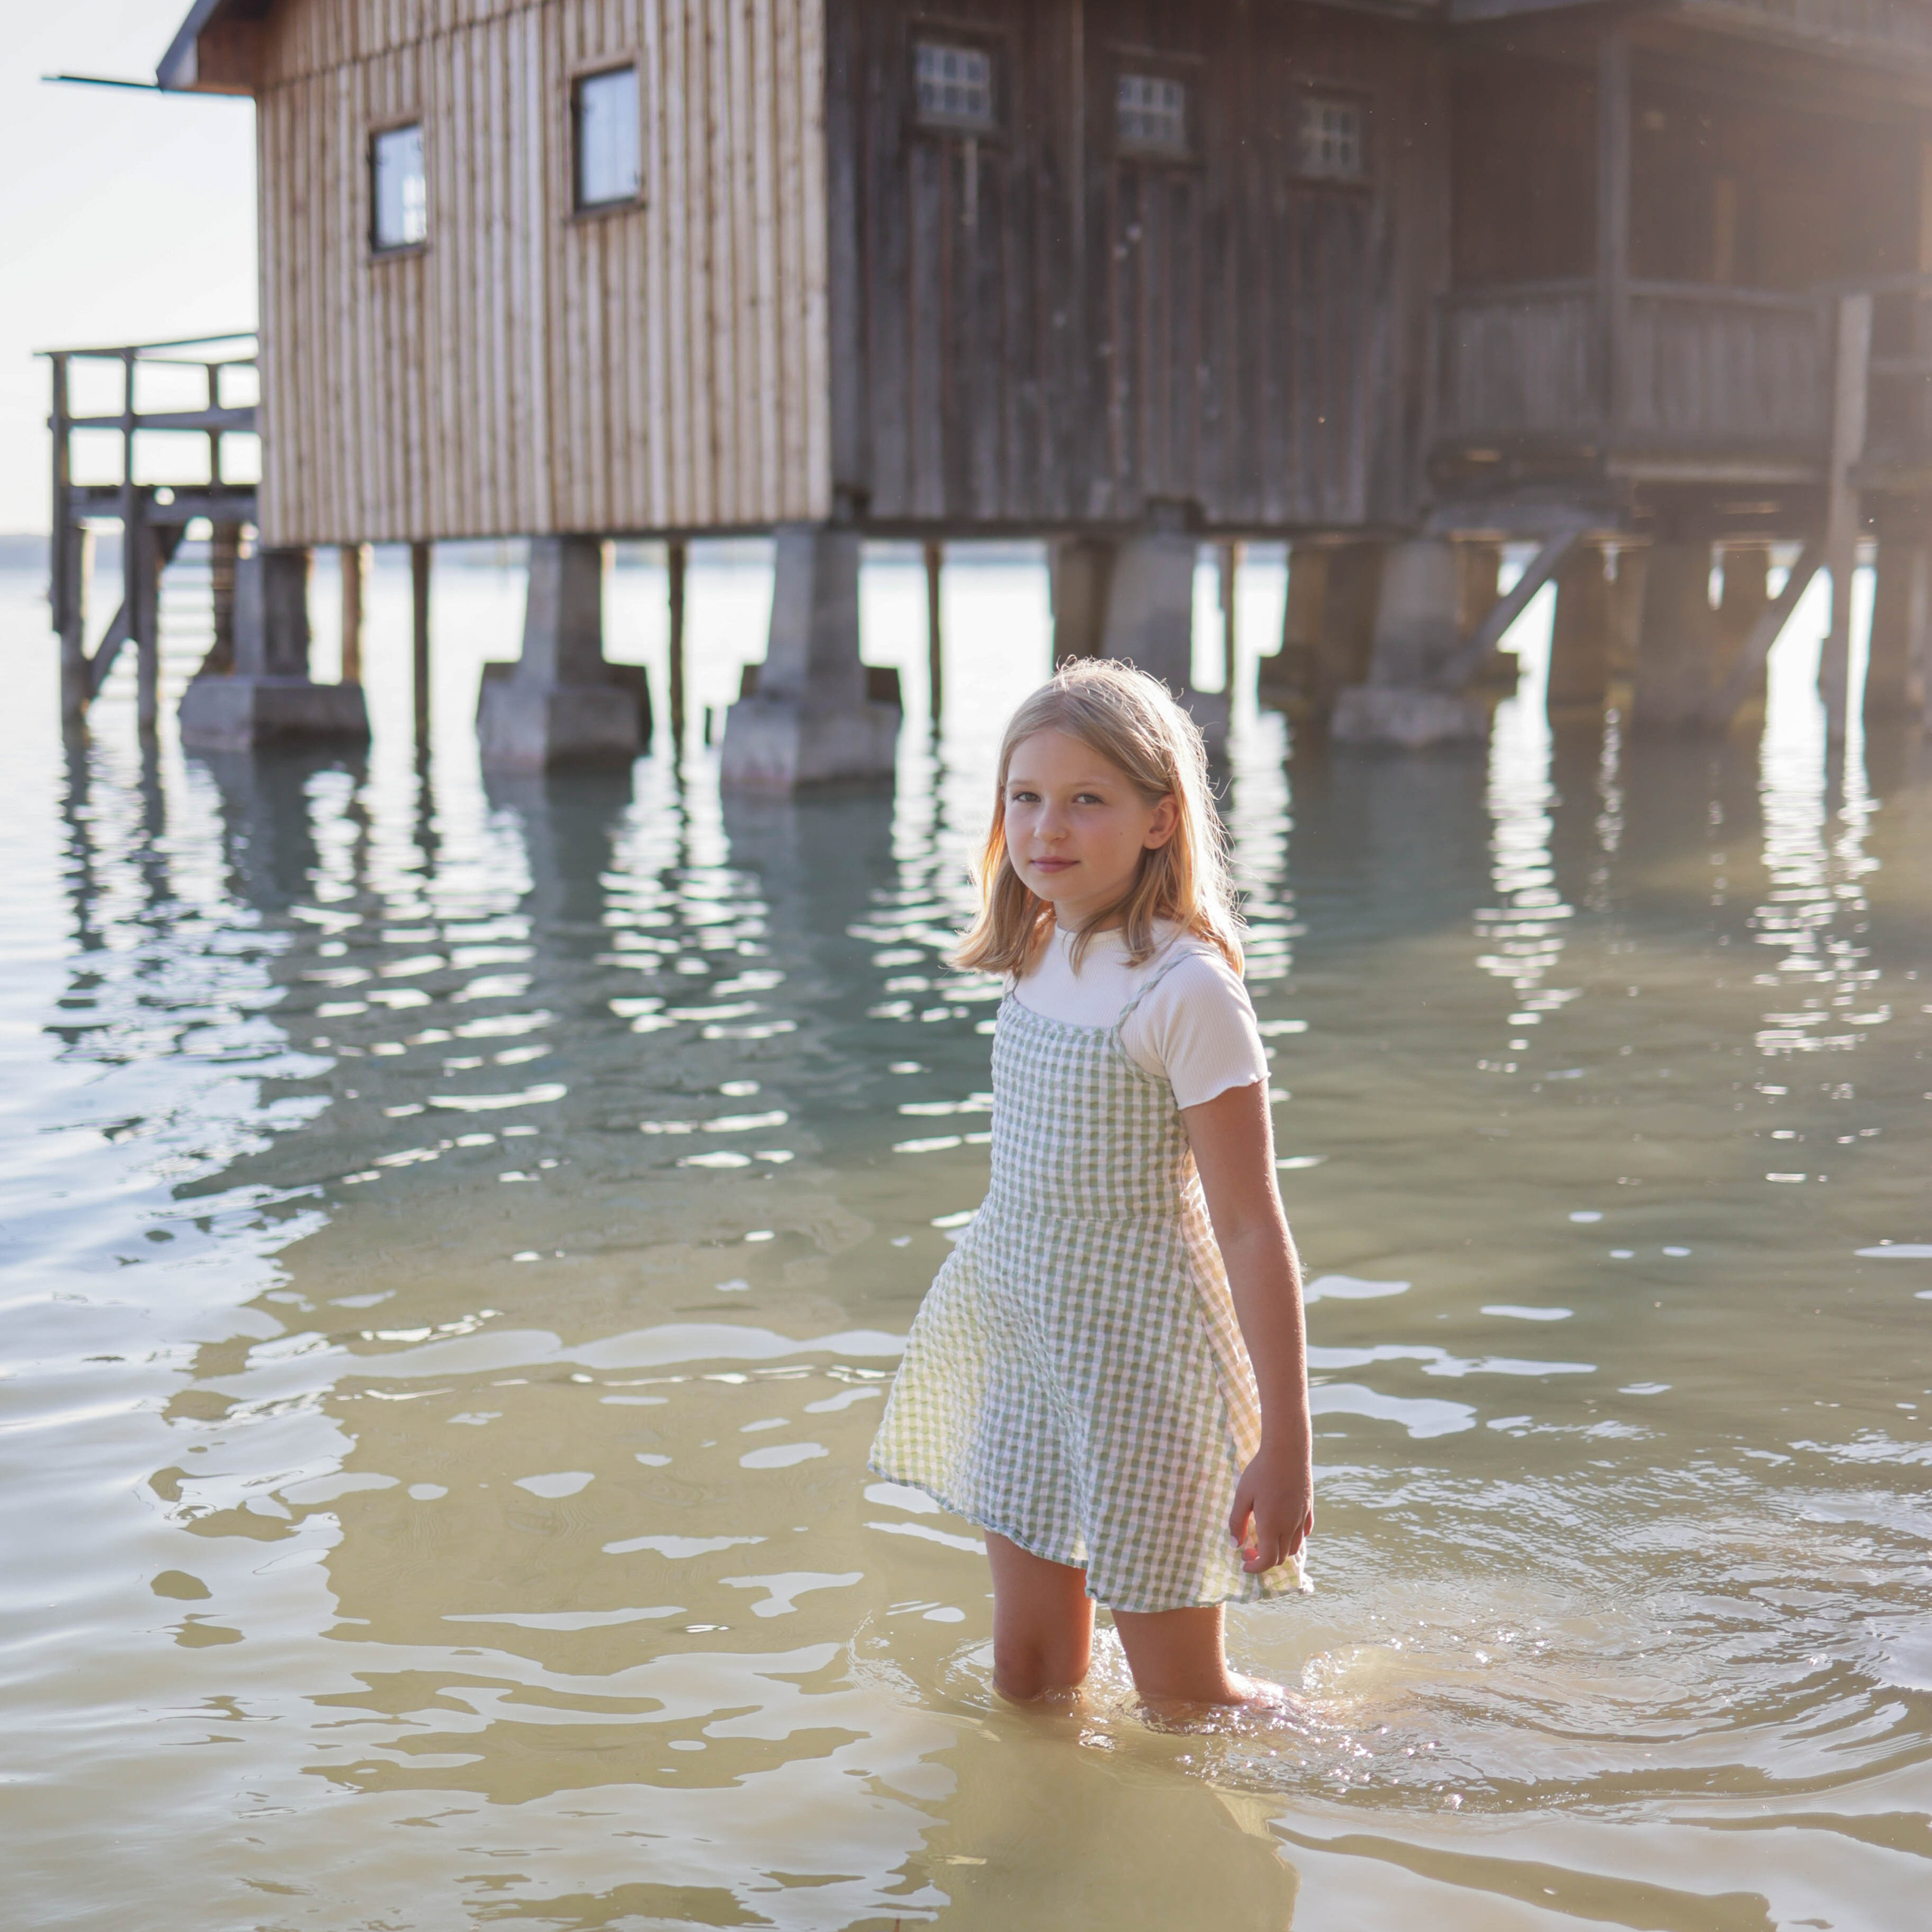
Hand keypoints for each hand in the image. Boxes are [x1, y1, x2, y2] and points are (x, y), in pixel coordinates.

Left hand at [1227, 1434, 1312, 1575]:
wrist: (1287, 1450)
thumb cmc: (1260, 1471)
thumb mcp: (1242, 1496)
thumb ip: (1237, 1522)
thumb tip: (1235, 1545)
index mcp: (1271, 1526)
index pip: (1267, 1561)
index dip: (1255, 1567)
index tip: (1243, 1563)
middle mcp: (1289, 1526)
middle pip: (1280, 1557)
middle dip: (1263, 1560)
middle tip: (1249, 1549)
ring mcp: (1301, 1517)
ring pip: (1294, 1547)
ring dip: (1279, 1551)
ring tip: (1264, 1539)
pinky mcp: (1308, 1508)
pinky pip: (1304, 1532)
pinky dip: (1294, 1538)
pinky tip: (1283, 1528)